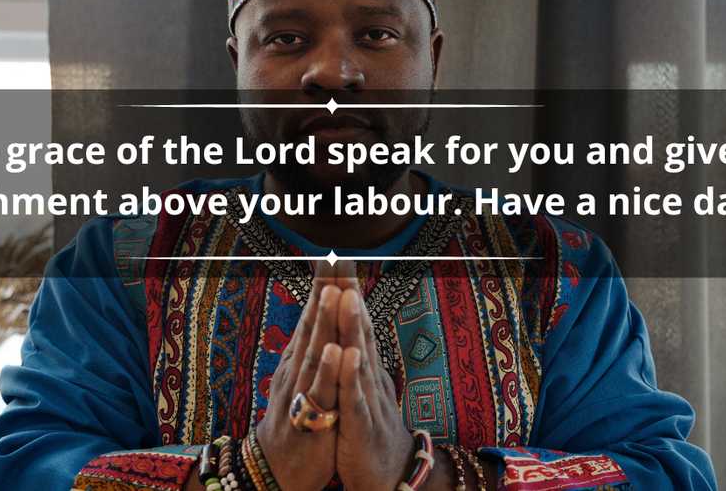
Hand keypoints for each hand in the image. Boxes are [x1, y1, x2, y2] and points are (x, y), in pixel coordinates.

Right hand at [255, 261, 354, 490]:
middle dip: (324, 291)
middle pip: (311, 326)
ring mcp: (301, 394)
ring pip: (315, 353)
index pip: (312, 316)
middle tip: (333, 257)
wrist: (276, 473)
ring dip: (323, 322)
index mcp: (299, 360)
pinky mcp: (310, 421)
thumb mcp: (302, 379)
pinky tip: (337, 350)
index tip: (334, 254)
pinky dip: (328, 371)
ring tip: (333, 292)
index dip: (323, 286)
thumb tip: (317, 312)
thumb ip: (310, 346)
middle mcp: (296, 371)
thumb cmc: (295, 422)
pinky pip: (320, 394)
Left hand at [334, 276, 413, 490]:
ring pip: (359, 358)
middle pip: (360, 328)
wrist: (390, 477)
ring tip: (347, 295)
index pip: (355, 321)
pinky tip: (346, 355)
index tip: (335, 257)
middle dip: (350, 293)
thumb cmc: (369, 430)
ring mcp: (368, 399)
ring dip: (354, 326)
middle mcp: (370, 375)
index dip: (345, 289)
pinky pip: (354, 398)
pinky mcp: (362, 426)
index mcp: (365, 366)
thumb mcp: (360, 387)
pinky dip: (350, 376)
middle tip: (342, 259)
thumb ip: (357, 354)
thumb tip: (351, 323)